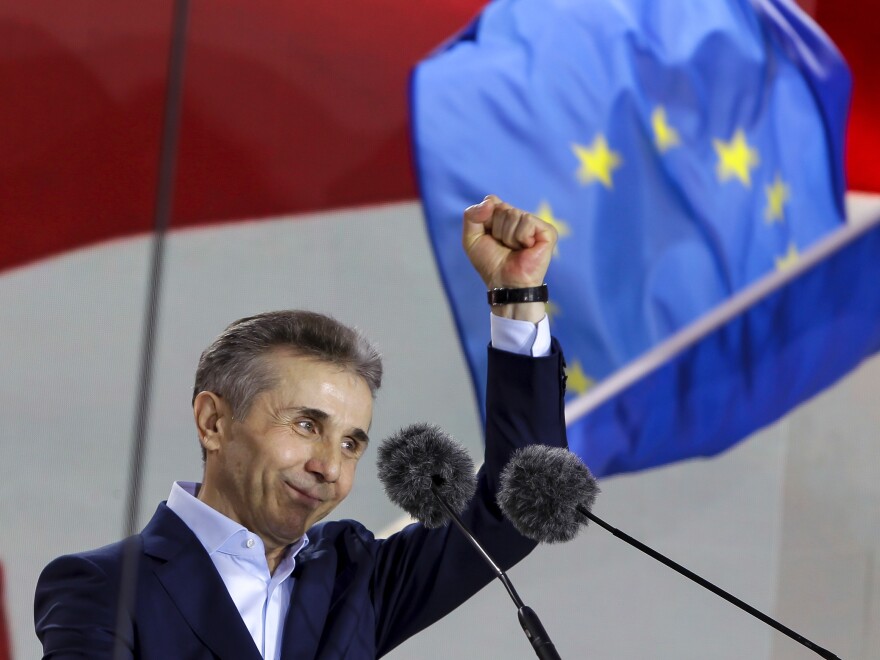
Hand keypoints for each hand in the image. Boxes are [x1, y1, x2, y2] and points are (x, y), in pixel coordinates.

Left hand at [462, 196, 556, 320]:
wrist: (505, 283)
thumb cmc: (491, 264)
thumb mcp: (471, 239)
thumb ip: (471, 216)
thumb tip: (490, 201)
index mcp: (504, 216)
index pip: (492, 200)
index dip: (485, 218)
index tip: (489, 236)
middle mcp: (520, 217)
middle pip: (501, 207)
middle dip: (496, 230)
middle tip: (504, 246)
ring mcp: (535, 224)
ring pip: (514, 214)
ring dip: (508, 236)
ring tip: (514, 249)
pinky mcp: (547, 231)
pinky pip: (527, 221)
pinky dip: (520, 238)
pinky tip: (526, 248)